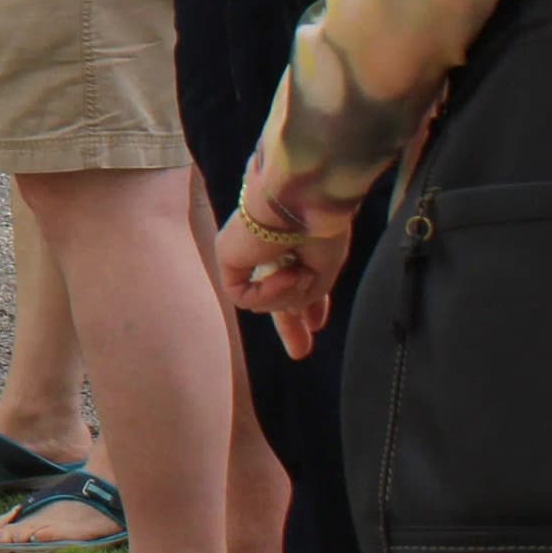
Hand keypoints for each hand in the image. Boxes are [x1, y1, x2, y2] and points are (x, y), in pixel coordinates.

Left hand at [216, 209, 352, 360]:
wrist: (300, 199)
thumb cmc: (318, 226)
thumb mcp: (325, 270)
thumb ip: (308, 294)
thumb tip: (293, 311)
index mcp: (297, 245)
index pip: (297, 279)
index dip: (306, 305)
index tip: (316, 325)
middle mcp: (270, 249)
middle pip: (274, 295)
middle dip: (289, 325)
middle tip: (300, 353)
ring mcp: (247, 253)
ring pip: (264, 299)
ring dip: (288, 296)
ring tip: (300, 273)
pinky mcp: (226, 256)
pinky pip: (244, 297)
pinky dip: (267, 294)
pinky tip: (284, 273)